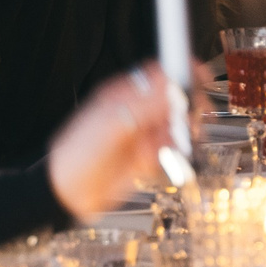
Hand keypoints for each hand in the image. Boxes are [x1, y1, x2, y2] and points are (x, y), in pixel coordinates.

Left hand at [46, 62, 177, 217]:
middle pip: (174, 102)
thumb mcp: (111, 124)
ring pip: (175, 128)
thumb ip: (143, 104)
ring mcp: (142, 135)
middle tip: (185, 122)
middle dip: (184, 111)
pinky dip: (168, 157)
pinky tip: (153, 162)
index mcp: (124, 95)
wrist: (68, 193)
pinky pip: (169, 152)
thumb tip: (170, 85)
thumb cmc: (76, 155)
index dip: (180, 73)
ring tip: (162, 148)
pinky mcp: (146, 157)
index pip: (158, 74)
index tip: (197, 77)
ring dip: (175, 138)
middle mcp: (135, 112)